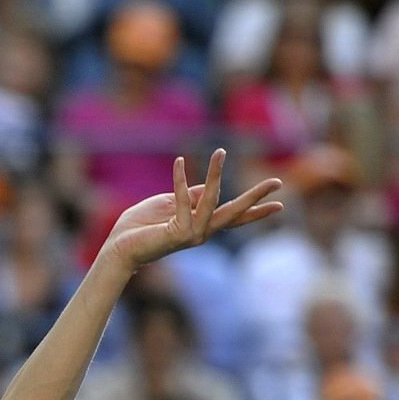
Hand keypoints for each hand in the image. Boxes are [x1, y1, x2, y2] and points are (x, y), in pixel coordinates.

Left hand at [103, 150, 283, 272]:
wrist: (117, 247)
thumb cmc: (140, 226)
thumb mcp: (169, 204)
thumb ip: (190, 195)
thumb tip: (209, 185)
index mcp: (201, 225)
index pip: (233, 215)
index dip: (255, 209)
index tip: (280, 204)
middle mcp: (201, 232)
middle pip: (235, 213)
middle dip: (255, 197)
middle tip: (279, 182)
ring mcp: (192, 235)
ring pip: (212, 201)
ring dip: (214, 174)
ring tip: (220, 152)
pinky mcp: (178, 233)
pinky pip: (182, 199)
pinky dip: (179, 180)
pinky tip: (177, 161)